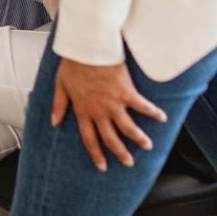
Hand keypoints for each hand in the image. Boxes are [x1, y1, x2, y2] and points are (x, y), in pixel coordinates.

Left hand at [50, 57, 167, 171]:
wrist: (87, 49)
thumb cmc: (74, 64)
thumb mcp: (61, 85)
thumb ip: (59, 105)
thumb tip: (54, 122)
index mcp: (83, 111)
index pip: (89, 139)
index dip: (96, 154)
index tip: (102, 166)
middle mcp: (100, 112)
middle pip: (111, 139)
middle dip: (120, 153)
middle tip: (128, 163)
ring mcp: (114, 104)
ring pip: (128, 128)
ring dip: (139, 139)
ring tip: (148, 146)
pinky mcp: (127, 92)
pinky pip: (143, 107)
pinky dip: (153, 113)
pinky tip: (162, 118)